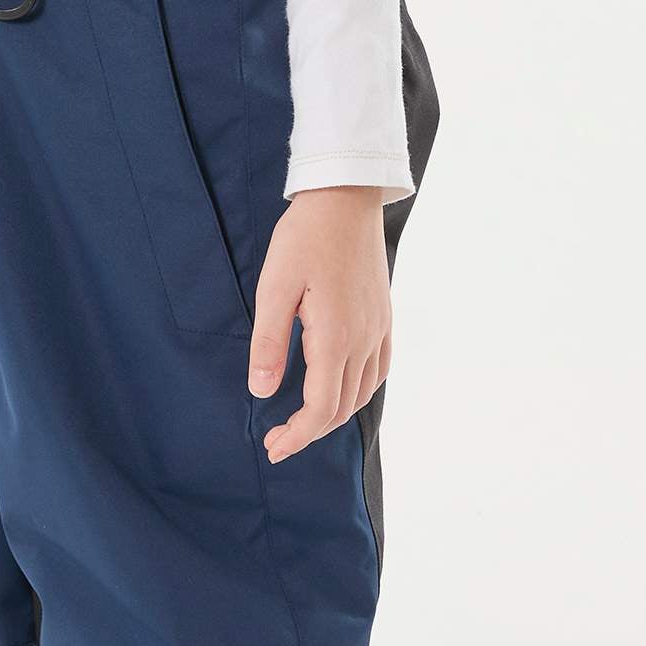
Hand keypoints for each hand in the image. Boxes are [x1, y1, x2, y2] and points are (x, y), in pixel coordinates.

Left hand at [248, 186, 389, 462]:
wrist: (346, 198)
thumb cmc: (304, 237)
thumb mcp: (274, 287)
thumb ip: (268, 343)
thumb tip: (262, 392)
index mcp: (335, 337)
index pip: (320, 408)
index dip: (297, 435)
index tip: (272, 447)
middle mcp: (364, 339)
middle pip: (342, 408)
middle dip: (310, 432)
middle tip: (278, 440)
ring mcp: (379, 328)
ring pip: (363, 392)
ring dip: (334, 415)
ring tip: (304, 421)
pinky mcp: (384, 316)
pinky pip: (378, 369)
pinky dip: (358, 391)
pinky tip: (340, 388)